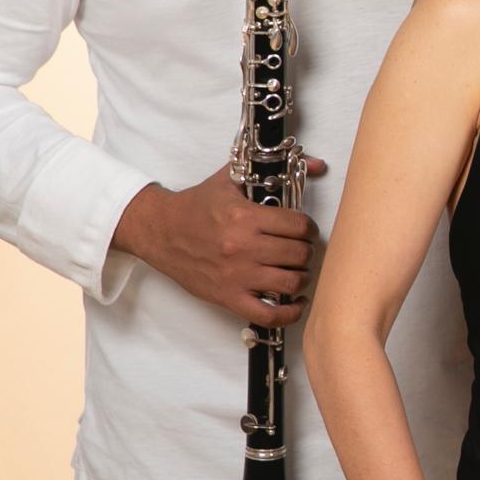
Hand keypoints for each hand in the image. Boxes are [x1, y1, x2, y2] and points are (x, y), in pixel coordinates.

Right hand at [114, 160, 330, 324]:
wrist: (158, 230)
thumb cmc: (197, 205)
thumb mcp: (231, 179)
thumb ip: (274, 169)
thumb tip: (320, 164)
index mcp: (245, 217)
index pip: (299, 226)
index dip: (308, 228)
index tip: (304, 230)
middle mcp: (243, 248)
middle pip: (299, 254)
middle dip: (306, 251)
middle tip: (300, 249)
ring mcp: (236, 276)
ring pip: (291, 283)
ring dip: (301, 277)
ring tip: (296, 270)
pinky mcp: (227, 297)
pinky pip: (268, 315)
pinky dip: (289, 313)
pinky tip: (296, 303)